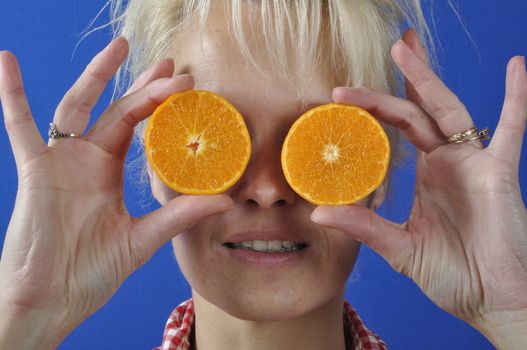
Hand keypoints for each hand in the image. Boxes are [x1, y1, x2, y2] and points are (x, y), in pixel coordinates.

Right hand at [0, 38, 232, 347]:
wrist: (52, 298)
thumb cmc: (92, 271)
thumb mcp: (142, 239)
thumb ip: (178, 217)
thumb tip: (225, 201)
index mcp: (109, 172)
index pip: (139, 126)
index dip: (160, 104)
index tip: (187, 84)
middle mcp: (87, 160)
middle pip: (117, 109)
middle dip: (143, 84)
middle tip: (171, 61)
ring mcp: (61, 161)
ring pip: (78, 106)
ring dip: (97, 76)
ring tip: (120, 47)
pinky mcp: (36, 170)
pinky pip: (20, 127)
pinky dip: (12, 96)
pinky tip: (6, 62)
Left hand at [311, 29, 526, 346]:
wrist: (490, 299)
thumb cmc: (450, 274)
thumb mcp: (397, 246)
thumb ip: (363, 226)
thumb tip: (318, 214)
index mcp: (428, 174)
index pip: (399, 127)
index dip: (374, 106)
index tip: (344, 94)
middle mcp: (449, 161)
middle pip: (420, 108)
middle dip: (404, 77)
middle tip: (390, 46)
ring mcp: (474, 163)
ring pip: (448, 109)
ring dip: (427, 78)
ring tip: (405, 49)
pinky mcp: (499, 173)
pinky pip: (512, 129)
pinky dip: (517, 98)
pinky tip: (516, 65)